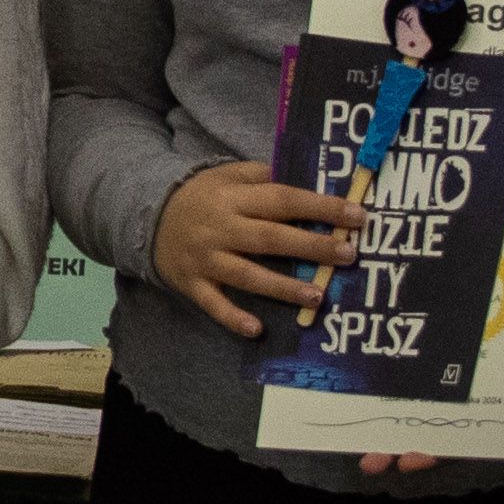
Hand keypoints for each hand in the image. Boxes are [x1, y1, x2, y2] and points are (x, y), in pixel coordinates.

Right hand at [154, 161, 360, 340]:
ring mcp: (206, 258)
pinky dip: (233, 317)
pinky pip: (214, 303)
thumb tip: (310, 180)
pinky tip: (257, 329)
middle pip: (271, 238)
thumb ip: (264, 176)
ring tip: (317, 296)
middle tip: (348, 254)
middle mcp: (221, 228)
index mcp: (234, 197)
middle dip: (312, 246)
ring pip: (248, 274)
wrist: (146, 216)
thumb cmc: (201, 195)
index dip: (320, 207)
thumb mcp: (228, 174)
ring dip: (283, 287)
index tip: (357, 216)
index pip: (283, 200)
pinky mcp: (193, 283)